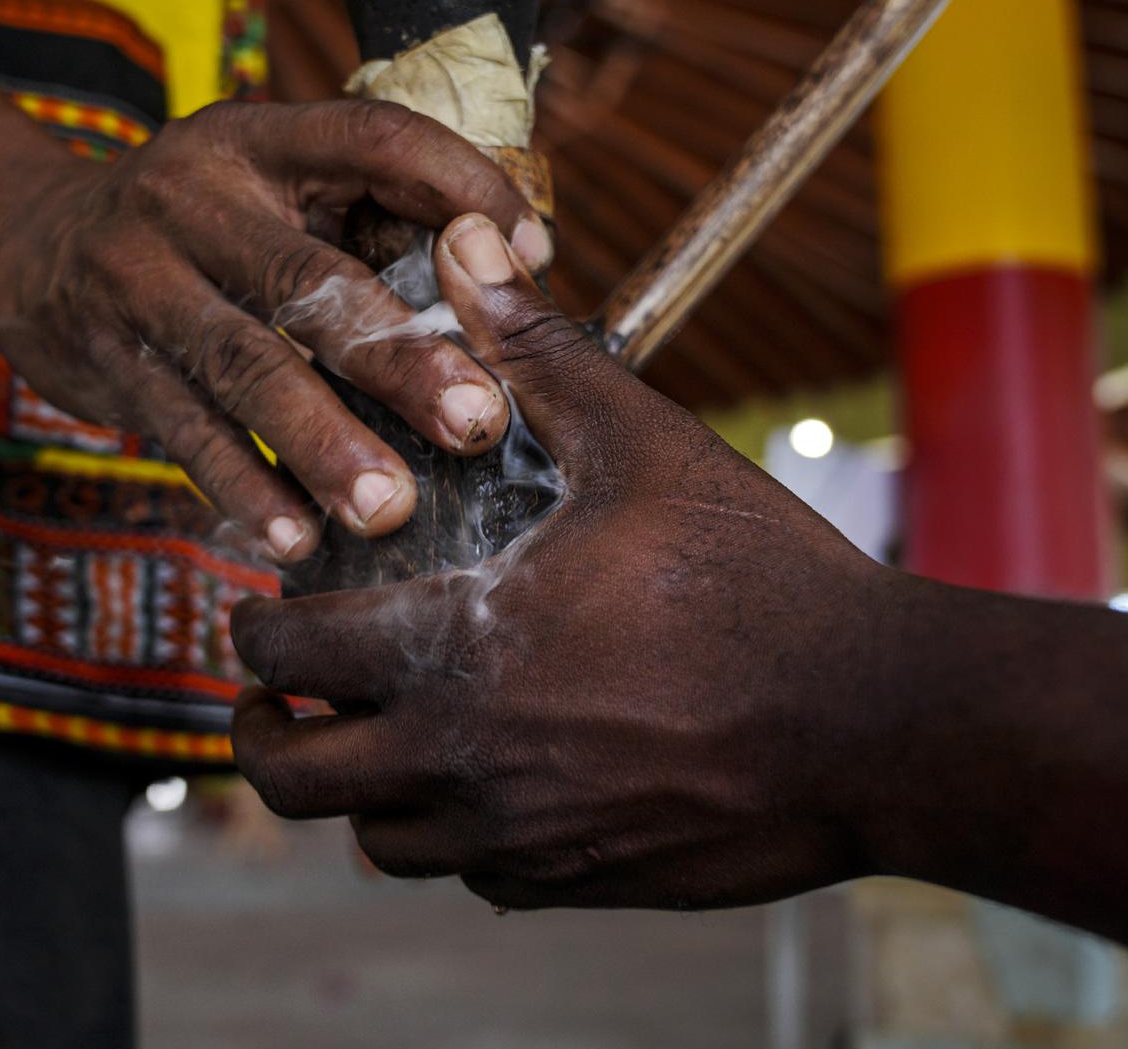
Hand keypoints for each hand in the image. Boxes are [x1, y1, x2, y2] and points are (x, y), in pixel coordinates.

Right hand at [0, 101, 551, 561]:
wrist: (25, 245)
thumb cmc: (199, 228)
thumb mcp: (268, 187)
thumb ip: (365, 222)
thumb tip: (511, 282)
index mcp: (260, 139)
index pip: (375, 139)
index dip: (462, 186)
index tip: (534, 256)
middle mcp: (193, 197)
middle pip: (307, 277)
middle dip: (398, 354)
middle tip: (477, 420)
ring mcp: (139, 279)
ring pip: (244, 366)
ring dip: (321, 443)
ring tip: (389, 507)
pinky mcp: (106, 359)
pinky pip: (184, 433)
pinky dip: (243, 491)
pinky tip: (295, 543)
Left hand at [230, 213, 892, 910]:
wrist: (875, 724)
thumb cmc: (759, 580)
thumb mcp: (643, 445)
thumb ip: (538, 352)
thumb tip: (463, 246)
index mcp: (453, 648)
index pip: (288, 657)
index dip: (252, 632)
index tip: (262, 612)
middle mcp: (461, 760)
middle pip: (294, 779)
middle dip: (265, 729)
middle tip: (276, 692)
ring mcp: (516, 836)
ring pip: (376, 839)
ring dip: (354, 787)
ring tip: (373, 733)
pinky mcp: (574, 880)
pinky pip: (468, 875)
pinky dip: (448, 833)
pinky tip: (483, 779)